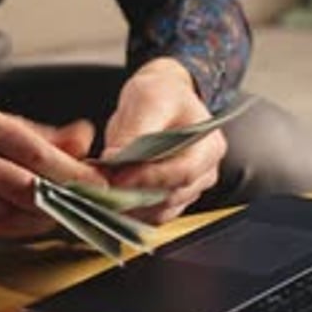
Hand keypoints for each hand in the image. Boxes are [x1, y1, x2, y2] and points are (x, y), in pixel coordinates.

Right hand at [0, 101, 104, 237]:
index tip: (97, 183)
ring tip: (64, 216)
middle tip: (88, 206)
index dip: (71, 172)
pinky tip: (34, 224)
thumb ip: (45, 135)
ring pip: (7, 215)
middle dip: (63, 200)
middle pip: (23, 187)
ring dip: (42, 220)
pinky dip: (18, 229)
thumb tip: (85, 138)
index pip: (34, 152)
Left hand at [102, 58, 226, 223]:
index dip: (150, 178)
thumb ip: (135, 130)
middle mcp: (205, 173)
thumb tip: (114, 158)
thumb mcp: (148, 100)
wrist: (161, 100)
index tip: (118, 177)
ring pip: (159, 212)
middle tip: (102, 187)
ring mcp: (189, 190)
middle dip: (134, 194)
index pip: (184, 172)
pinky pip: (150, 216)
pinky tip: (110, 198)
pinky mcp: (170, 200)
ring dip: (129, 206)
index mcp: (208, 146)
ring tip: (102, 191)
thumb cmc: (161, 95)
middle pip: (171, 197)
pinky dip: (129, 210)